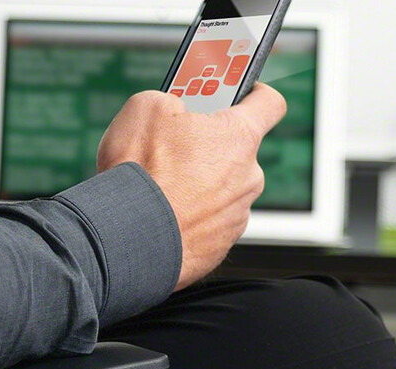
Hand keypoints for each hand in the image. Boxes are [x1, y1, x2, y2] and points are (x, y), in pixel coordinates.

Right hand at [96, 85, 287, 290]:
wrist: (125, 236)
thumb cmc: (139, 172)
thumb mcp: (145, 108)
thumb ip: (171, 100)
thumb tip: (171, 110)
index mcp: (239, 136)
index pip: (269, 103)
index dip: (254, 93)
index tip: (239, 95)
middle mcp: (249, 176)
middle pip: (238, 153)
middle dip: (210, 148)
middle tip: (175, 149)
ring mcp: (236, 216)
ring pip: (222, 192)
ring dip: (198, 187)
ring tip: (161, 189)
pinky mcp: (218, 248)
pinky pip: (207, 225)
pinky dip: (188, 219)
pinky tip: (160, 217)